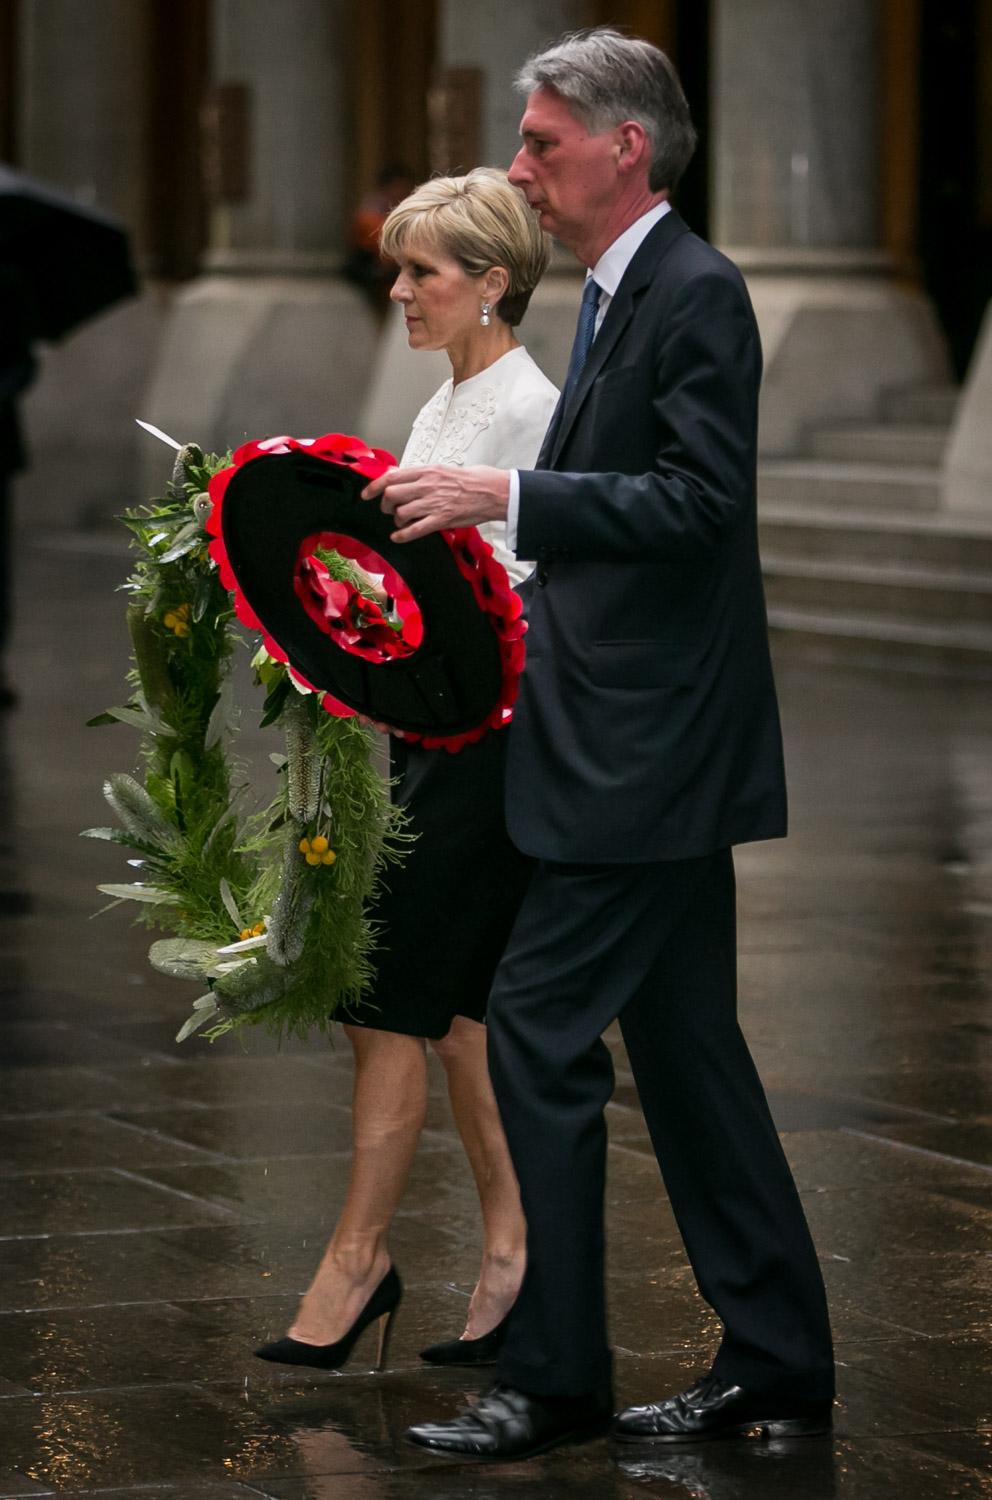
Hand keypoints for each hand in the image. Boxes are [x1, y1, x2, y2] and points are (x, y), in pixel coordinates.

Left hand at [361, 465, 510, 542]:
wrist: (492, 491)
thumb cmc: (470, 480)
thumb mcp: (441, 469)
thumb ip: (420, 475)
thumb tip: (398, 477)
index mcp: (426, 471)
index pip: (391, 477)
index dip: (374, 487)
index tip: (366, 495)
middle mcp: (426, 485)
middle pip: (391, 495)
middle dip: (386, 506)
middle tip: (390, 511)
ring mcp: (433, 503)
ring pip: (401, 513)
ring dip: (397, 521)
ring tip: (402, 523)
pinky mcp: (442, 519)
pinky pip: (414, 529)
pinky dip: (402, 535)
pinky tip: (398, 537)